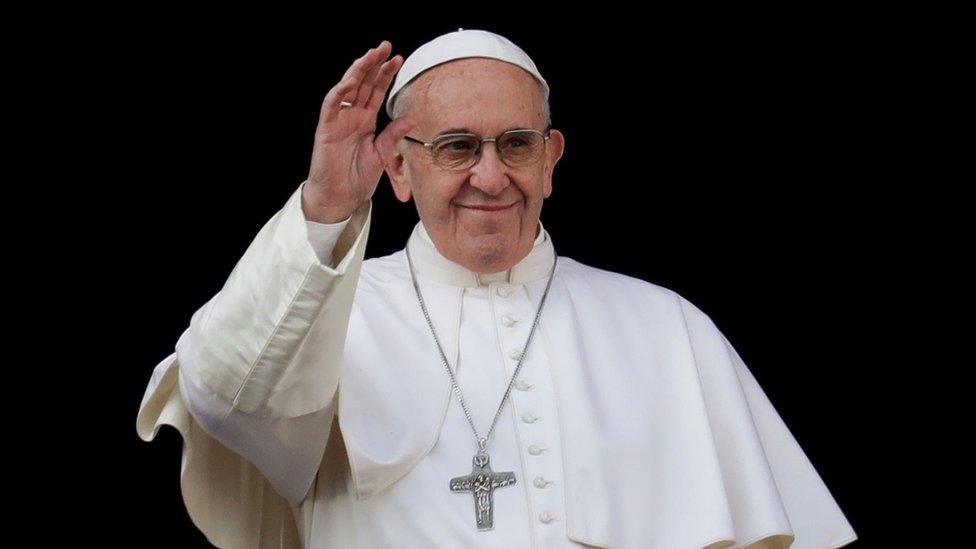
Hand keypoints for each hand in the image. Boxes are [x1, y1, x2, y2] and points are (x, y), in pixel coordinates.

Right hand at [303, 40, 416, 222]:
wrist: (340, 198)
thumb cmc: (357, 179)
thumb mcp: (382, 155)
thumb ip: (393, 135)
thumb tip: (412, 118)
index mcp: (366, 121)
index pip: (376, 91)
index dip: (386, 74)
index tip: (399, 59)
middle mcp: (352, 116)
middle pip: (363, 84)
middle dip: (374, 64)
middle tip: (386, 47)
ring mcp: (338, 120)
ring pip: (347, 88)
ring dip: (358, 71)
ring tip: (371, 55)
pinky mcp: (326, 129)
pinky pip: (331, 106)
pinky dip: (339, 92)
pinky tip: (351, 81)